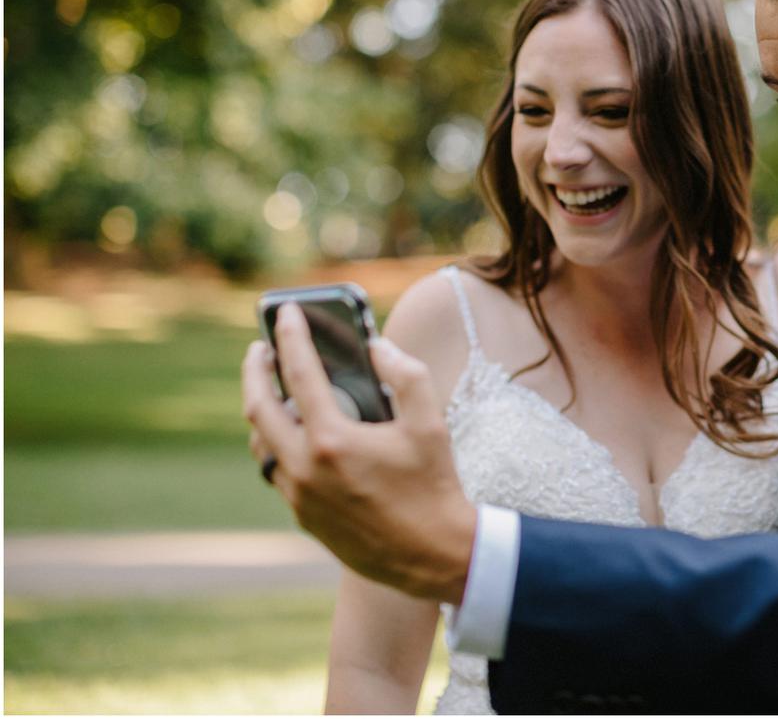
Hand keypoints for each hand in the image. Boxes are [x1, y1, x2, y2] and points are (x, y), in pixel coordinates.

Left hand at [243, 303, 475, 602]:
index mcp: (333, 440)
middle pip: (258, 409)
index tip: (285, 312)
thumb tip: (377, 347)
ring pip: (260, 444)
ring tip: (274, 389)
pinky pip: (276, 471)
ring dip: (262, 411)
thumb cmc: (434, 485)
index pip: (299, 374)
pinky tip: (296, 433)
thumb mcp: (429, 423)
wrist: (431, 554)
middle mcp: (305, 468)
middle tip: (261, 348)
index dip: (290, 336)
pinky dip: (278, 444)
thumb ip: (405, 374)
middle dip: (255, 371)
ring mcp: (299, 496)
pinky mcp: (302, 516)